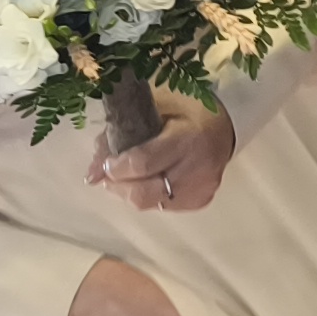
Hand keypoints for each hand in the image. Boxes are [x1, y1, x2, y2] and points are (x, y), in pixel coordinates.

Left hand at [92, 89, 237, 214]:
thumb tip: (91, 174)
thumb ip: (119, 134)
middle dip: (119, 186)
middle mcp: (197, 169)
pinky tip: (149, 181)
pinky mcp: (200, 200)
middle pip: (144, 193)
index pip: (143, 164)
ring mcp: (201, 189)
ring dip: (130, 192)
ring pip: (151, 204)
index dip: (116, 168)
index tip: (106, 163)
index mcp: (187, 139)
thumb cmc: (185, 109)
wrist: (225, 125)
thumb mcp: (153, 108)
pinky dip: (150, 196)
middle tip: (110, 174)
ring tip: (127, 177)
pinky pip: (163, 207)